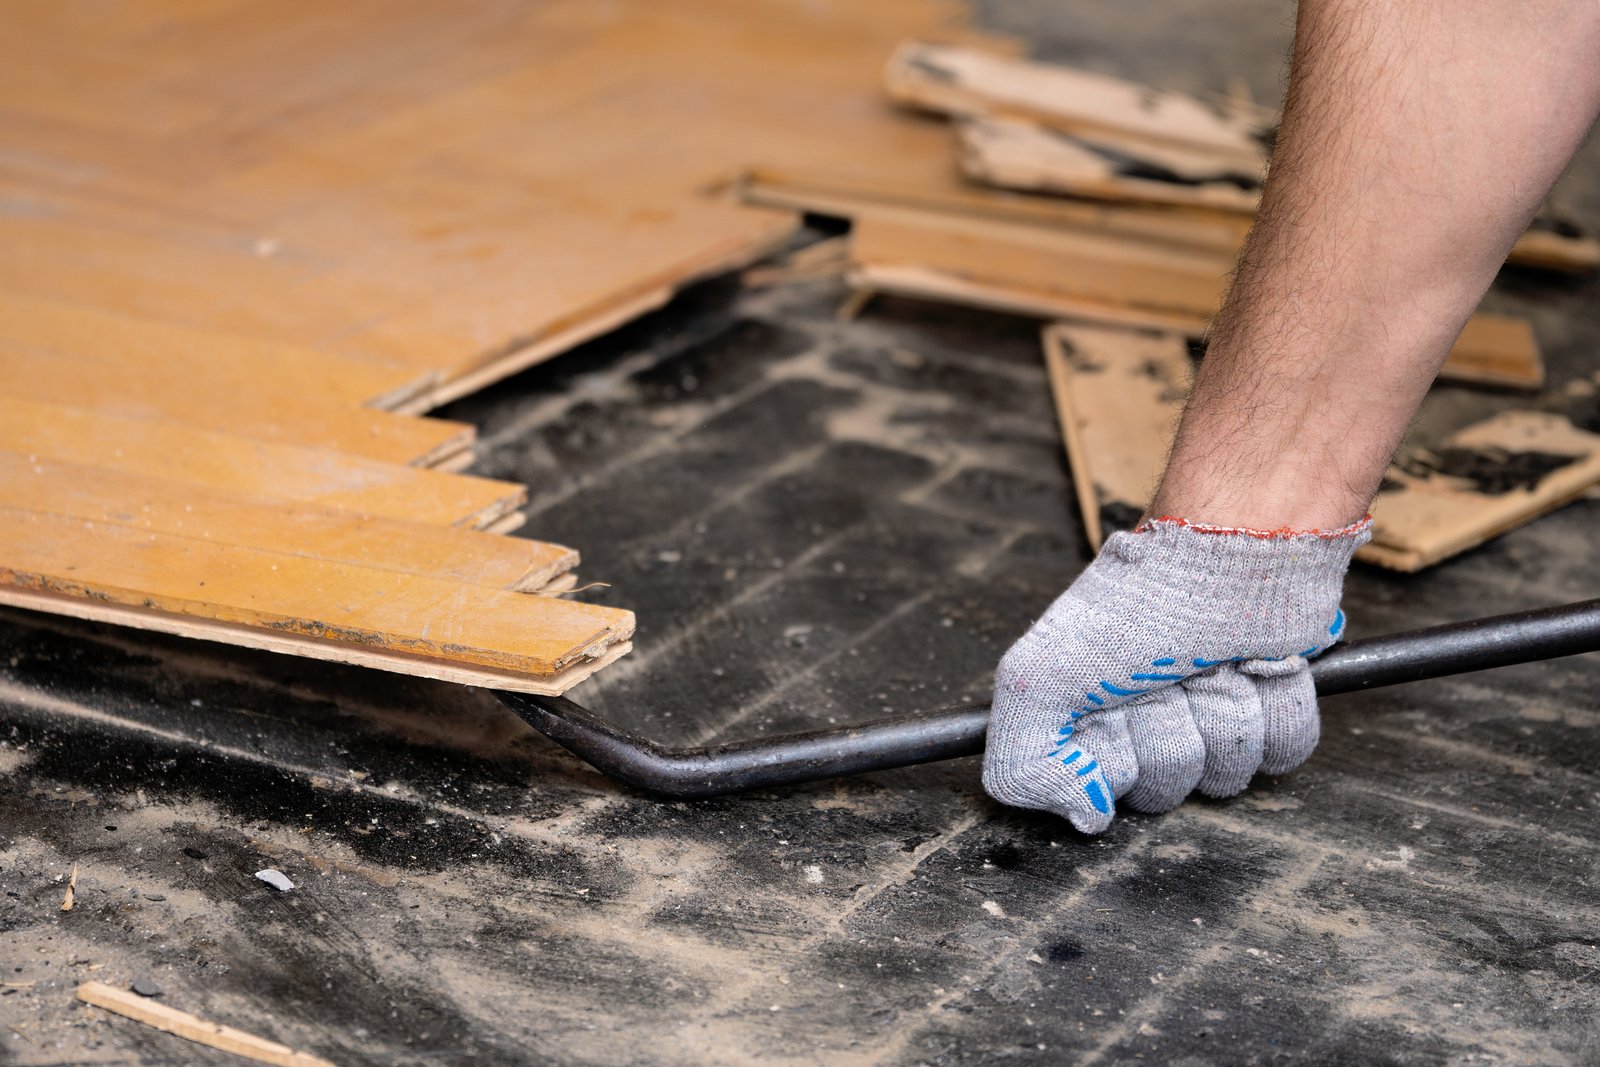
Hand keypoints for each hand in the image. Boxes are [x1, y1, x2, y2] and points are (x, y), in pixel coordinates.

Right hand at [982, 516, 1368, 832]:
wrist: (1230, 547)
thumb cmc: (1137, 601)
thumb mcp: (1037, 676)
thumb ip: (1022, 763)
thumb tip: (1087, 816)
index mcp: (1088, 722)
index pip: (1095, 796)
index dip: (1106, 758)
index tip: (1106, 709)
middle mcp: (1147, 725)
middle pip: (1162, 792)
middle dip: (1166, 735)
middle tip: (1159, 682)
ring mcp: (1210, 718)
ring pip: (1224, 776)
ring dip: (1219, 717)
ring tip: (1207, 665)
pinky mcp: (1272, 709)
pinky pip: (1281, 752)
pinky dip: (1272, 709)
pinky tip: (1254, 667)